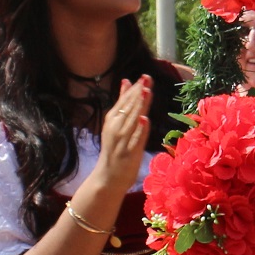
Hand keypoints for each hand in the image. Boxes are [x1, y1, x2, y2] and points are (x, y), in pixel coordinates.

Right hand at [75, 76, 152, 224]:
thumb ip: (122, 102)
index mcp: (112, 120)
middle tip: (147, 79)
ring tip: (146, 92)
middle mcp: (116, 128)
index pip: (124, 101)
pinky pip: (136, 140)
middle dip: (138, 93)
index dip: (134, 89)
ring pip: (132, 121)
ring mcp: (122, 141)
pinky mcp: (129, 153)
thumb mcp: (114, 122)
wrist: (108, 177)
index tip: (144, 77)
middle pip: (128, 108)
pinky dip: (140, 130)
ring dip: (139, 107)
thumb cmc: (114, 148)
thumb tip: (126, 80)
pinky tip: (144, 119)